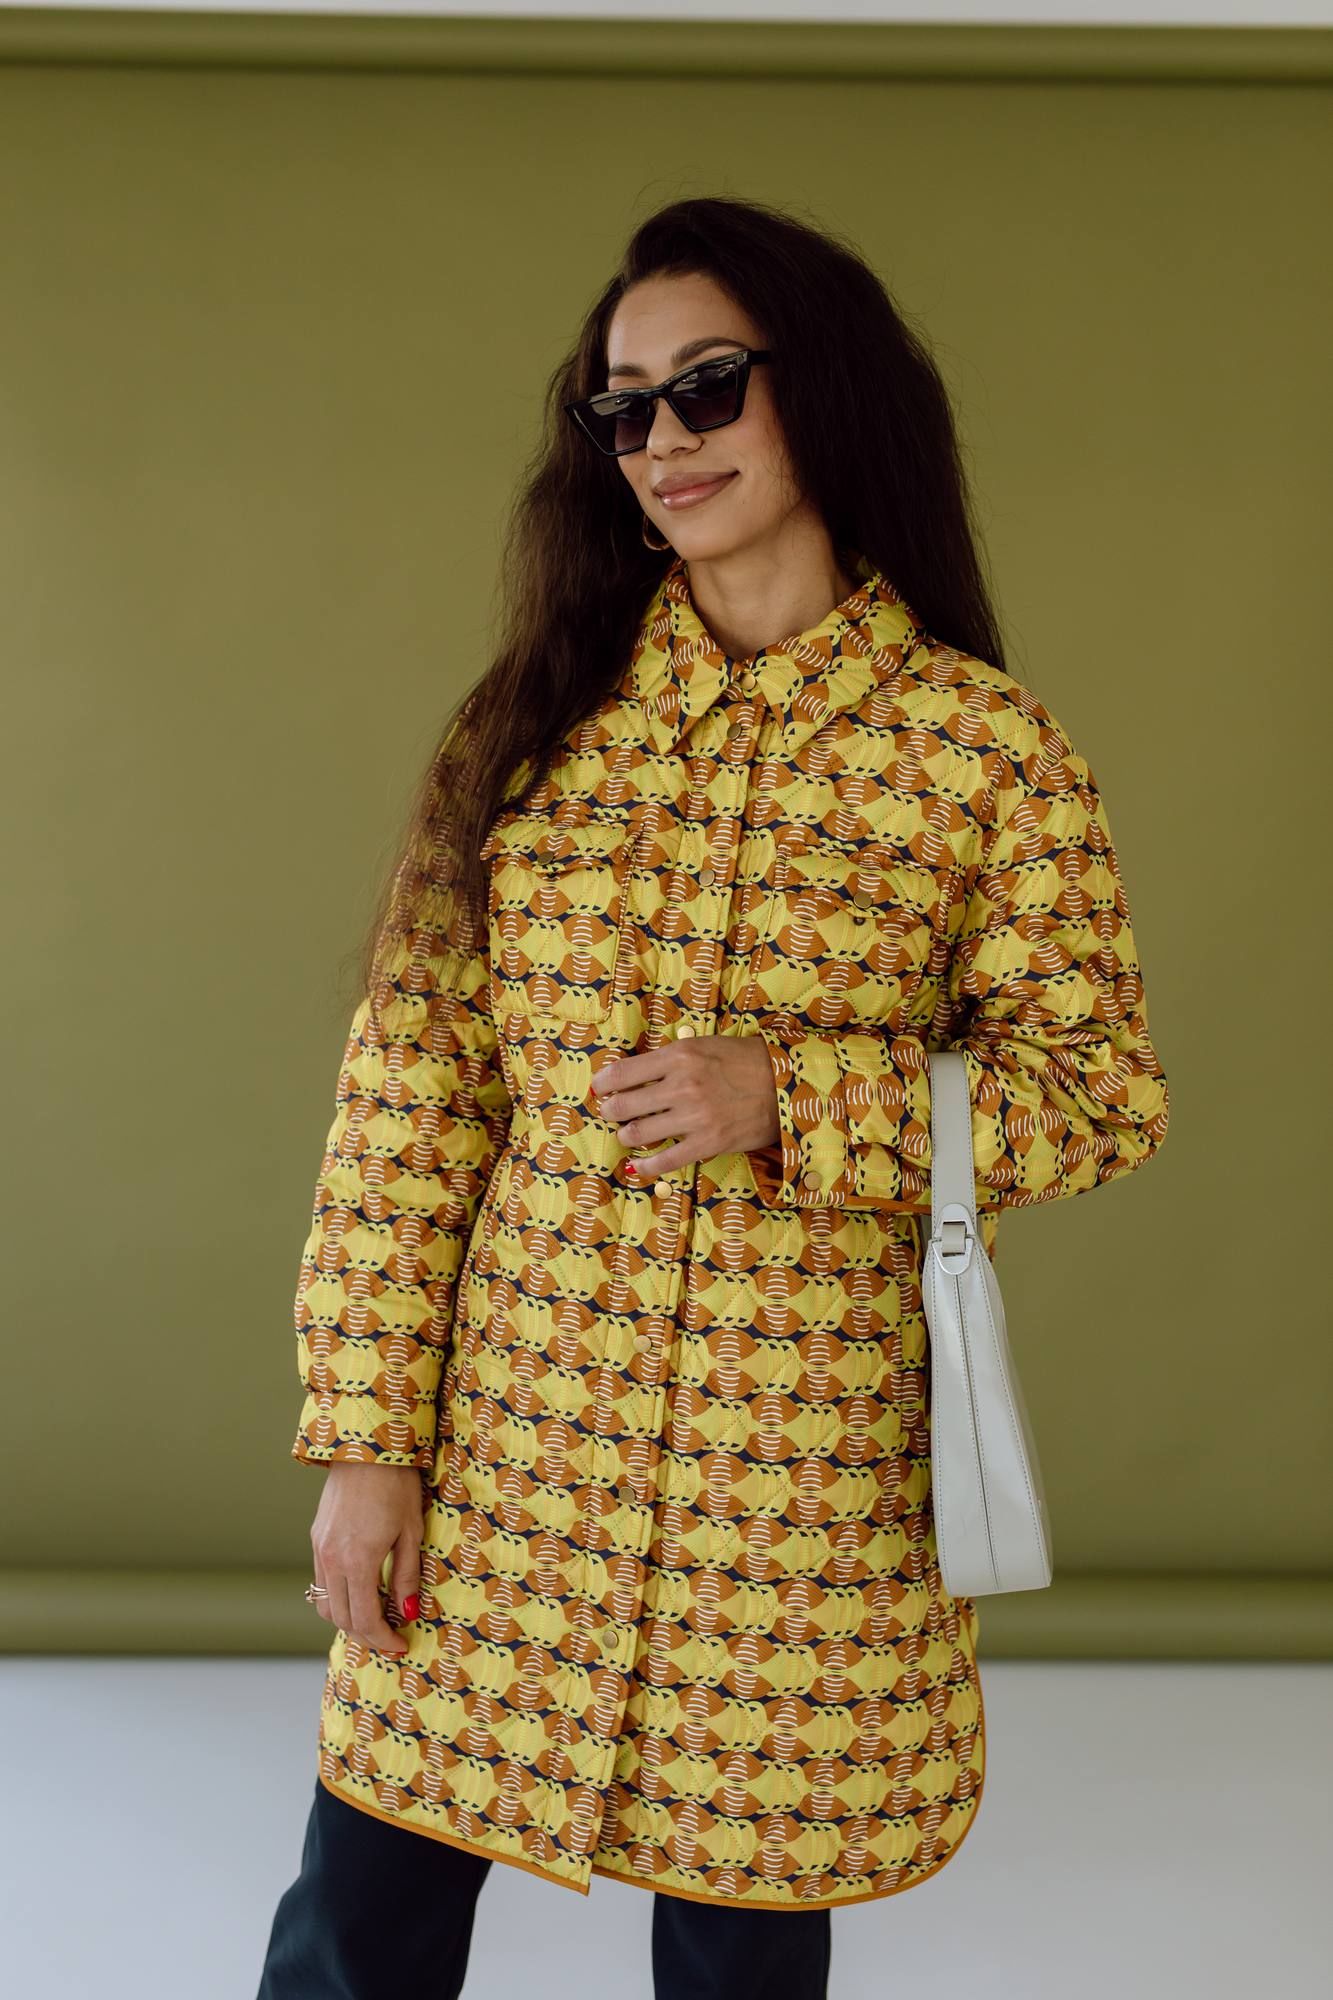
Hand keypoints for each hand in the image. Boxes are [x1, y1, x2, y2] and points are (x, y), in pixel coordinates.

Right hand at [309, 1461, 424, 1656]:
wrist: (365, 1447)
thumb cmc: (396, 1485)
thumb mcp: (411, 1532)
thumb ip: (406, 1576)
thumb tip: (408, 1612)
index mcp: (357, 1561)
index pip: (364, 1619)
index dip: (382, 1639)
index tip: (400, 1646)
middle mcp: (331, 1559)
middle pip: (341, 1618)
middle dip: (365, 1635)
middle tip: (389, 1638)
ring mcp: (320, 1548)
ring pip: (325, 1603)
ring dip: (348, 1619)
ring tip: (375, 1619)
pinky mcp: (316, 1538)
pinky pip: (321, 1581)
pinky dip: (337, 1597)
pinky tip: (359, 1593)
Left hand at [590, 1031, 780, 1180]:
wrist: (786, 1085)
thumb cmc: (745, 1061)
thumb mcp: (704, 1046)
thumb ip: (670, 1059)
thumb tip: (635, 1075)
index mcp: (680, 1055)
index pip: (624, 1072)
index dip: (604, 1083)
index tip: (600, 1089)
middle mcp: (682, 1085)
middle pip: (624, 1105)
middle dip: (611, 1111)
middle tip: (611, 1113)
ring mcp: (694, 1117)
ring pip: (638, 1133)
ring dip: (627, 1136)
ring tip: (629, 1134)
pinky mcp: (707, 1144)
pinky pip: (664, 1160)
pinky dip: (645, 1166)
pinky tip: (637, 1166)